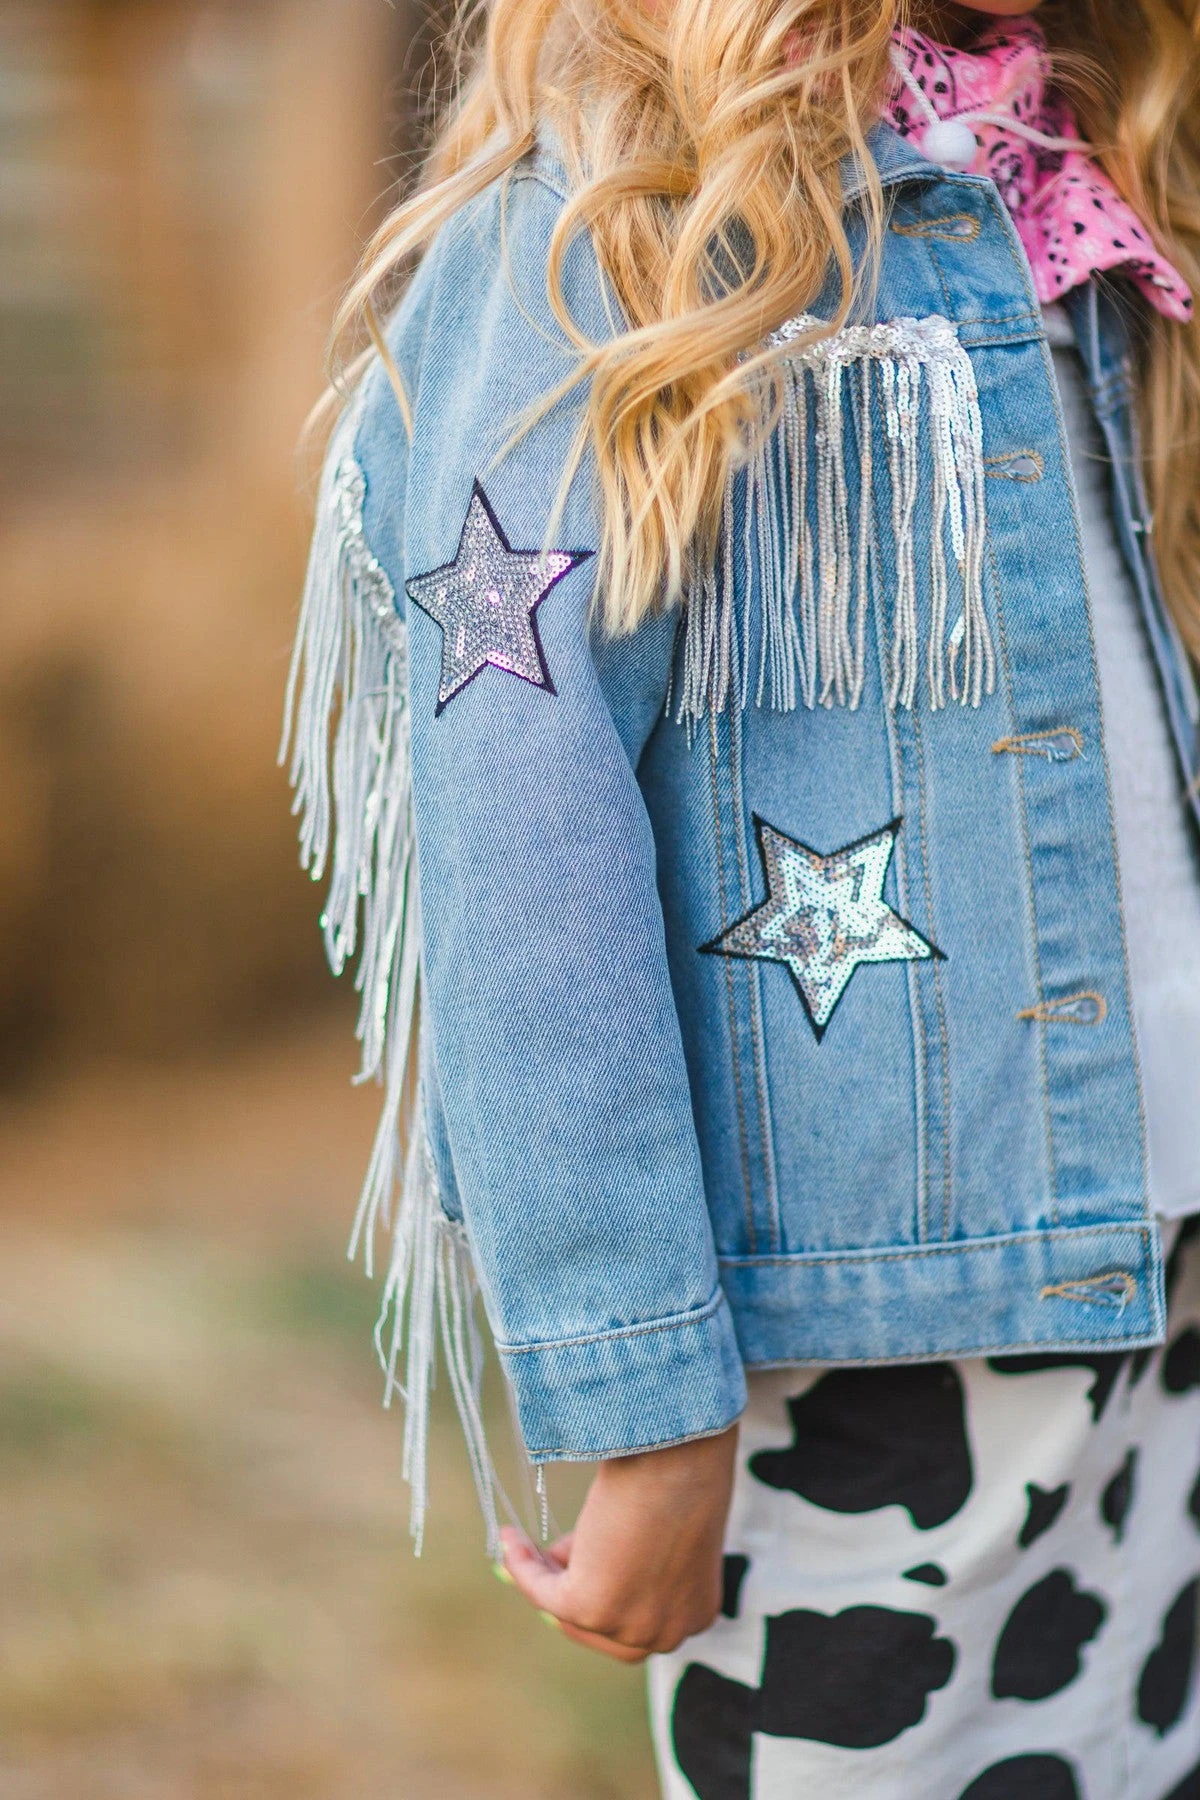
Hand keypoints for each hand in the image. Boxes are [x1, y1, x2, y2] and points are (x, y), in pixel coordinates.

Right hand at [499, 1424, 738, 1661]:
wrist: (679, 1457)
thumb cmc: (682, 1473)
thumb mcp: (662, 1530)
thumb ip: (632, 1557)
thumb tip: (580, 1558)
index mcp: (694, 1614)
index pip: (637, 1623)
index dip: (602, 1590)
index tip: (577, 1565)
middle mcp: (666, 1633)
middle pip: (601, 1631)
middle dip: (571, 1592)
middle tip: (547, 1558)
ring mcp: (628, 1626)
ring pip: (570, 1612)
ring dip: (544, 1576)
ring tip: (525, 1542)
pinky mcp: (591, 1608)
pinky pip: (543, 1592)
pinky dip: (523, 1567)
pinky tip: (512, 1539)